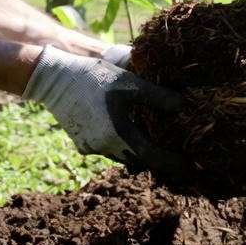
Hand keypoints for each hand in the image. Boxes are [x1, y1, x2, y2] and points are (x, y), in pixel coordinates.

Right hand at [25, 46, 184, 172]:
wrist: (54, 79)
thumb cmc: (94, 77)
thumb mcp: (129, 83)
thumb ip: (157, 97)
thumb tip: (183, 107)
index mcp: (117, 134)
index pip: (152, 157)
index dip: (172, 163)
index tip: (191, 167)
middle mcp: (104, 147)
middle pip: (138, 160)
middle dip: (158, 159)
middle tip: (179, 155)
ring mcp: (91, 148)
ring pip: (123, 156)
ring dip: (140, 152)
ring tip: (159, 143)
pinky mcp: (83, 144)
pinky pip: (109, 150)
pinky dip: (123, 145)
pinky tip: (131, 132)